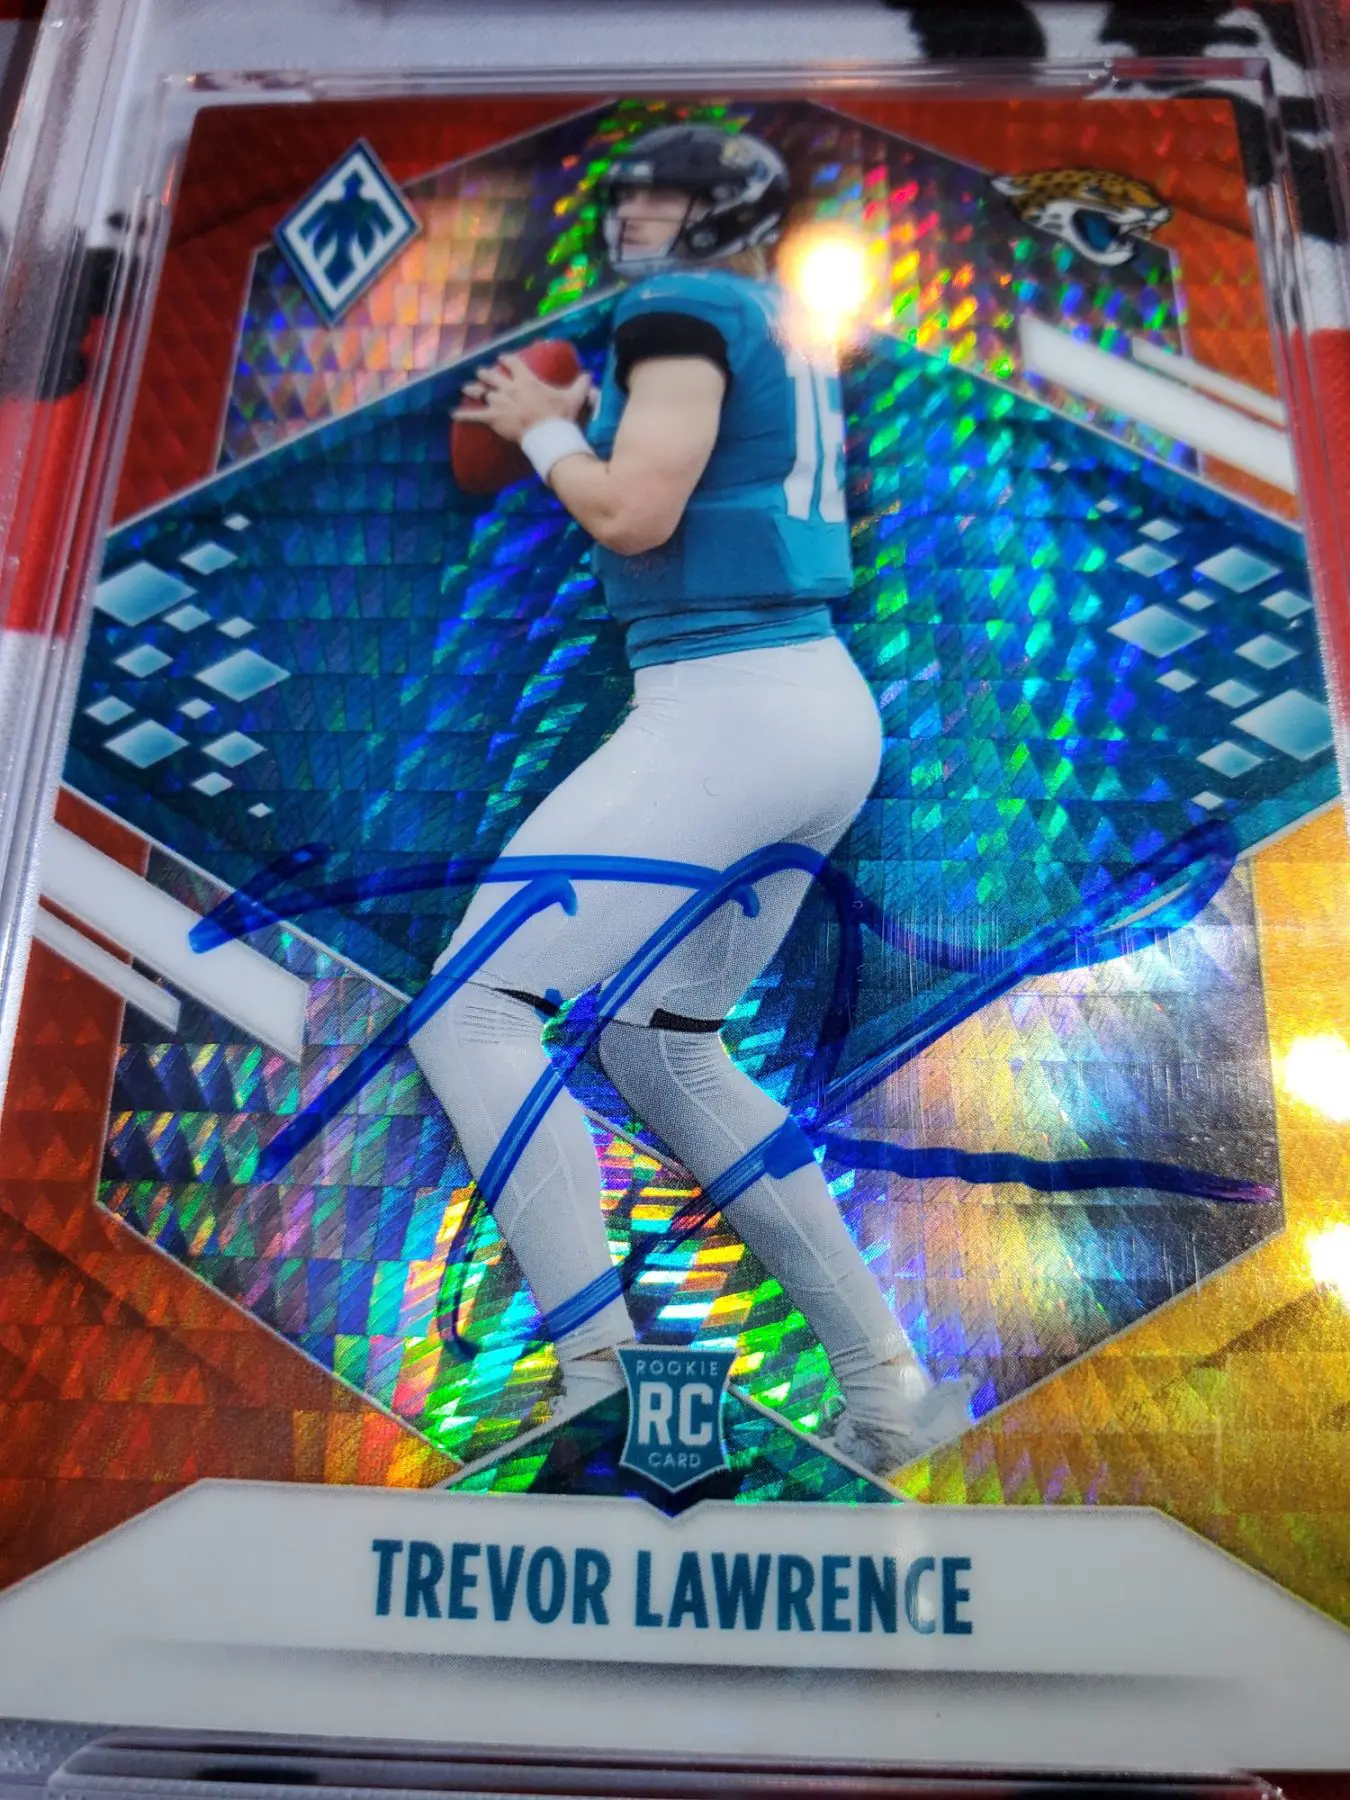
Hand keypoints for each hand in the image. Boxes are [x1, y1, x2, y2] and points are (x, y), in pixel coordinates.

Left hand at [452, 353, 594, 445]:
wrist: (548, 434)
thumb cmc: (560, 416)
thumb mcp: (574, 397)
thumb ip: (582, 384)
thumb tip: (591, 375)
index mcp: (526, 379)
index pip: (512, 362)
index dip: (506, 359)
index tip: (502, 357)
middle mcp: (509, 387)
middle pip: (492, 375)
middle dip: (486, 373)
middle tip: (481, 372)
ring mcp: (499, 402)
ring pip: (481, 391)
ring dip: (474, 388)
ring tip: (466, 387)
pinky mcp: (493, 418)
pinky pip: (474, 416)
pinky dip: (463, 414)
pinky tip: (452, 413)